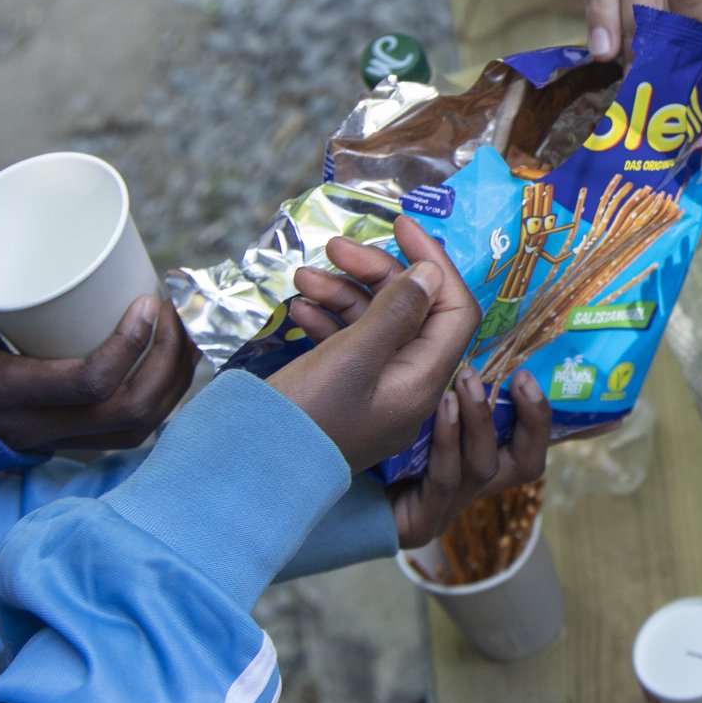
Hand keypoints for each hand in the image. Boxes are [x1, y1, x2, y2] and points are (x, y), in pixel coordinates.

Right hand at [0, 277, 195, 453]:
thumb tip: (17, 229)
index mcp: (1, 392)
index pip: (88, 384)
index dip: (131, 345)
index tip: (148, 301)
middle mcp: (31, 428)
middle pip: (128, 411)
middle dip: (168, 361)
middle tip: (174, 311)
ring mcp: (48, 443)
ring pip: (135, 429)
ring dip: (172, 383)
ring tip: (182, 332)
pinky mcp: (58, 446)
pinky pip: (124, 435)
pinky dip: (159, 400)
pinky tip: (171, 365)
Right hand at [279, 229, 551, 543]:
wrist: (247, 476)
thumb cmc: (305, 417)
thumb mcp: (353, 357)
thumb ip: (396, 313)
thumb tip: (430, 274)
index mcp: (424, 382)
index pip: (454, 310)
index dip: (433, 263)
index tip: (400, 226)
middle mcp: (407, 387)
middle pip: (411, 312)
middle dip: (376, 273)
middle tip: (334, 246)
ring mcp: (375, 393)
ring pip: (374, 326)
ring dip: (343, 293)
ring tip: (302, 276)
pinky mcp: (343, 396)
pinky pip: (348, 348)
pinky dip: (327, 321)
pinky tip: (298, 307)